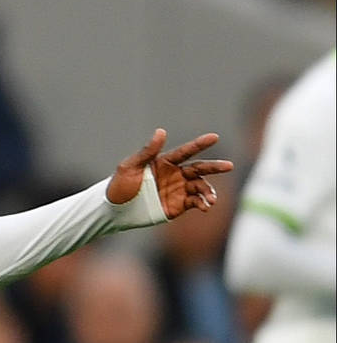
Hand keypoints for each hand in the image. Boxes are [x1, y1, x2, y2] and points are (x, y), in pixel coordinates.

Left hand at [107, 129, 232, 216]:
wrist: (114, 211)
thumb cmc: (118, 186)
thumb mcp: (130, 167)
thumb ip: (147, 152)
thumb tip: (161, 131)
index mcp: (165, 162)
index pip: (186, 151)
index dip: (200, 144)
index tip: (214, 137)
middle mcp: (175, 174)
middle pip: (199, 168)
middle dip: (214, 167)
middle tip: (229, 166)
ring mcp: (178, 190)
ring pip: (200, 187)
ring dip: (208, 191)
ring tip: (211, 199)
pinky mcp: (178, 205)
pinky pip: (195, 202)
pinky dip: (202, 203)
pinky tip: (205, 206)